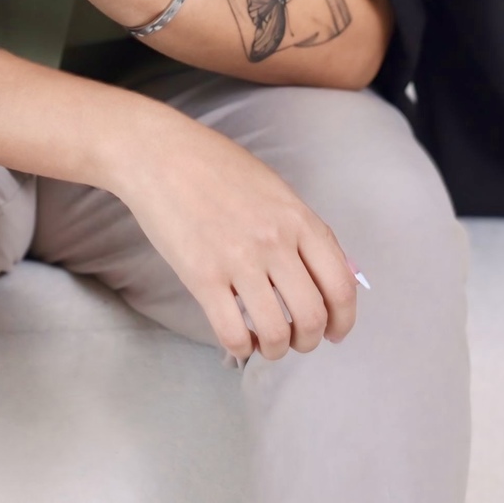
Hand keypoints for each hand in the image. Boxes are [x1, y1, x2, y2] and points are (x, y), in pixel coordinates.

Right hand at [110, 105, 358, 361]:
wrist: (160, 153)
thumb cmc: (216, 165)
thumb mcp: (273, 188)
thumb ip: (300, 228)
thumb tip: (325, 274)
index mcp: (297, 218)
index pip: (340, 285)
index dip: (342, 320)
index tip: (334, 332)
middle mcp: (275, 242)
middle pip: (312, 316)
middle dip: (309, 340)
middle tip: (295, 339)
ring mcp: (238, 260)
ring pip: (276, 333)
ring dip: (275, 348)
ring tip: (264, 341)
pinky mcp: (202, 277)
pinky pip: (232, 333)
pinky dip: (240, 348)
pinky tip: (236, 340)